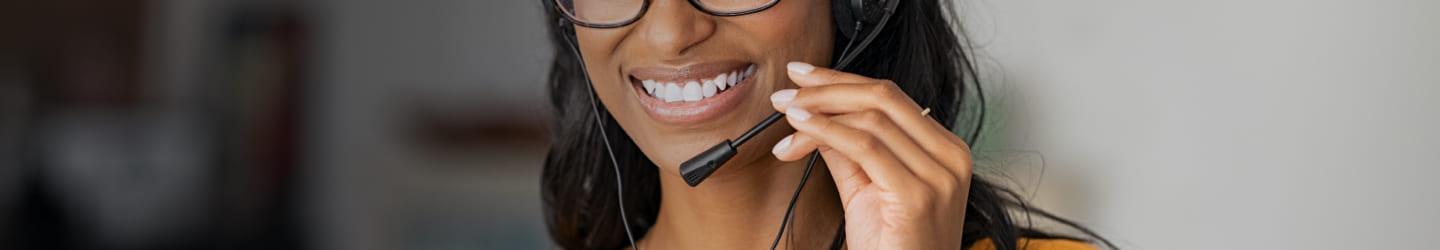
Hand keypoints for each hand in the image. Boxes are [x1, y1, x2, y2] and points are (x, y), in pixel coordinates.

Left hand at [770, 62, 972, 248]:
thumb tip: (816, 114)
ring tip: (785, 118)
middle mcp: (951, 157)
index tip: (803, 77)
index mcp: (946, 150)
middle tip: (786, 93)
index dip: (842, 80)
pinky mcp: (919, 195)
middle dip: (828, 89)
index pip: (892, 97)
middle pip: (884, 97)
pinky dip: (825, 133)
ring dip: (819, 112)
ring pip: (872, 118)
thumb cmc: (893, 249)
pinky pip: (864, 147)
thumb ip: (848, 150)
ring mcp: (940, 175)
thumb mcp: (866, 189)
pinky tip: (799, 133)